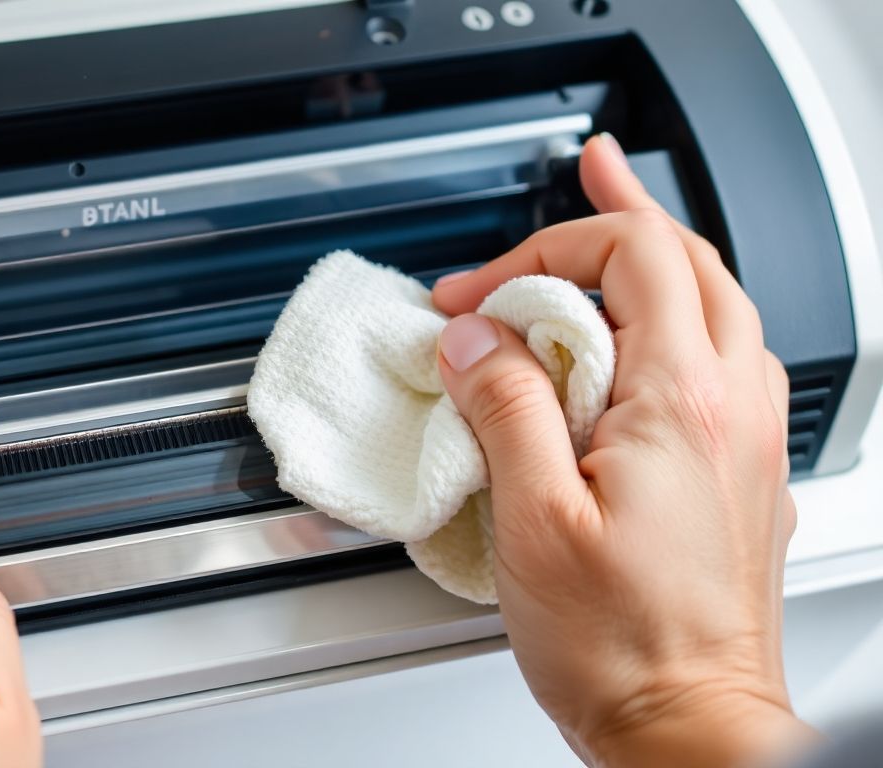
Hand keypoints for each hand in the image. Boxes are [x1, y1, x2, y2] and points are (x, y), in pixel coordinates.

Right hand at [432, 135, 816, 766]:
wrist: (691, 726)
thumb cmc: (623, 644)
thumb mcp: (531, 520)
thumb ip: (503, 409)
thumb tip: (475, 342)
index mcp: (679, 404)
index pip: (630, 258)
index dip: (541, 254)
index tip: (475, 297)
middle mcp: (731, 408)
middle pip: (690, 260)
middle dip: (624, 210)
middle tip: (587, 169)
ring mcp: (746, 440)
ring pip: (716, 305)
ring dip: (657, 261)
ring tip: (610, 238)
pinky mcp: (740, 476)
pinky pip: (720, 363)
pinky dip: (675, 322)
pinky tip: (637, 345)